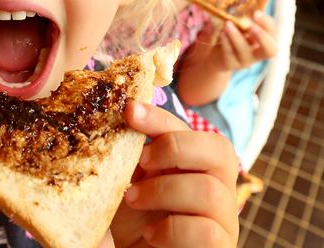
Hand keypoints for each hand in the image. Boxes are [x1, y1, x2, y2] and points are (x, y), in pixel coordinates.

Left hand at [111, 102, 238, 247]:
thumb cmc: (133, 215)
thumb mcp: (129, 176)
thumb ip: (132, 148)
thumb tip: (121, 110)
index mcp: (195, 160)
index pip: (188, 128)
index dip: (159, 116)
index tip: (129, 111)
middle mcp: (218, 184)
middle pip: (219, 150)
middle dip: (173, 149)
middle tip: (140, 162)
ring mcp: (223, 217)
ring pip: (210, 191)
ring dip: (163, 191)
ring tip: (133, 199)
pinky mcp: (219, 245)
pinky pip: (205, 232)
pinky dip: (171, 229)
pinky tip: (151, 233)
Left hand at [204, 12, 276, 71]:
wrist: (216, 57)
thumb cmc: (233, 37)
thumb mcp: (241, 28)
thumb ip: (245, 19)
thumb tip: (242, 2)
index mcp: (264, 41)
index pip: (273, 33)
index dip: (267, 24)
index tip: (256, 13)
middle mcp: (258, 53)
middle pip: (271, 50)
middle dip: (261, 36)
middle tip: (249, 24)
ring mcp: (245, 61)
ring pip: (245, 50)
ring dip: (236, 35)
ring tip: (227, 23)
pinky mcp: (231, 64)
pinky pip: (229, 53)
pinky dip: (226, 41)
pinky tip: (222, 32)